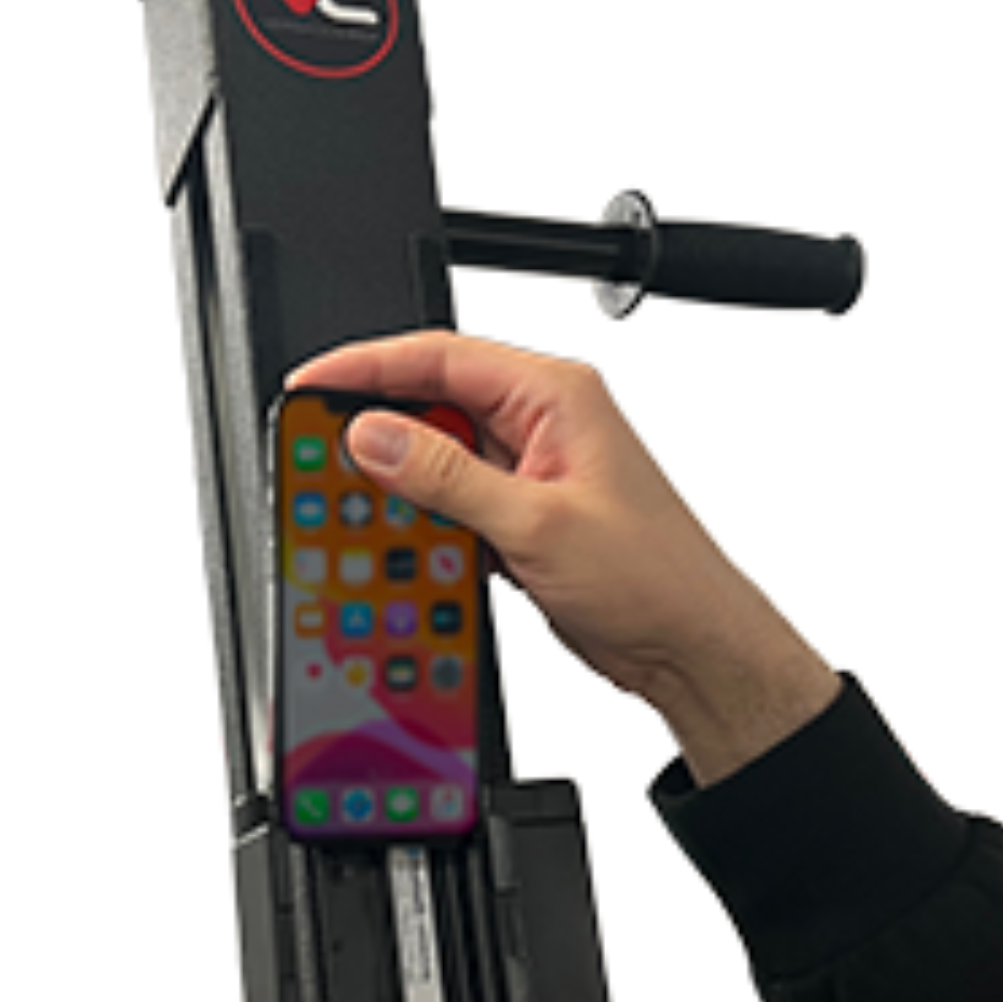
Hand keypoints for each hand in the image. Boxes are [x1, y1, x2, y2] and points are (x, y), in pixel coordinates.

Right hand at [286, 330, 840, 785]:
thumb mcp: (538, 523)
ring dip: (396, 480)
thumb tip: (375, 436)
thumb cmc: (657, 577)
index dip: (366, 366)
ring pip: (436, 455)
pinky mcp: (522, 516)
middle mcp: (543, 421)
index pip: (441, 355)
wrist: (692, 646)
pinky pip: (452, 502)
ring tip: (343, 499)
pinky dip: (420, 520)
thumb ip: (447, 477)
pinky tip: (395, 539)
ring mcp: (531, 469)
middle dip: (373, 424)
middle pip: (431, 400)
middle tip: (312, 450)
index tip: (310, 385)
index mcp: (556, 394)